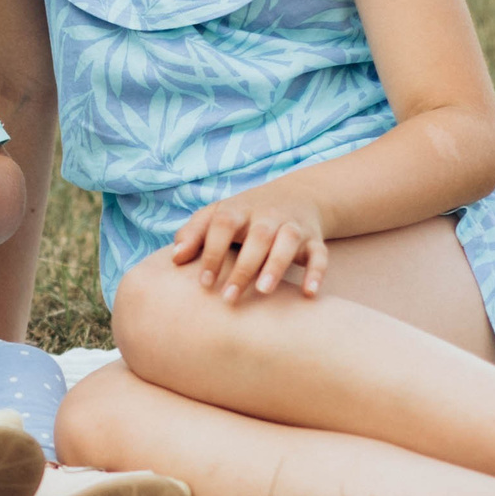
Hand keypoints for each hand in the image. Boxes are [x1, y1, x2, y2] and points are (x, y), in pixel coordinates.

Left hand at [169, 185, 327, 302]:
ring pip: (288, 241)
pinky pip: (320, 254)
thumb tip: (174, 259)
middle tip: (228, 299)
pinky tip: (309, 293)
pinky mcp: (314, 240)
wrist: (297, 196)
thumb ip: (193, 233)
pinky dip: (317, 272)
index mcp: (239, 210)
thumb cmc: (244, 216)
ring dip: (276, 265)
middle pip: (258, 235)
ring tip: (264, 291)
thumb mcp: (217, 215)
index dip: (212, 251)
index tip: (203, 283)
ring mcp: (292, 226)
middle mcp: (267, 216)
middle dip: (243, 267)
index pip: (223, 223)